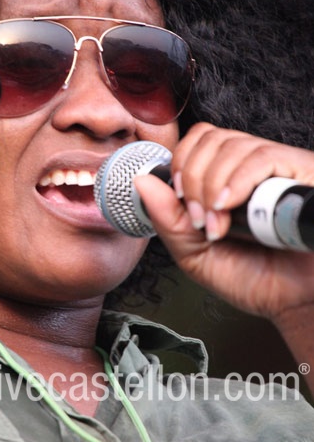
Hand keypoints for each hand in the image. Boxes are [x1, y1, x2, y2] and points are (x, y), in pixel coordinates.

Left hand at [134, 122, 313, 321]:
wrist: (293, 303)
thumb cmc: (252, 278)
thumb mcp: (194, 253)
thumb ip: (167, 218)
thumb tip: (142, 181)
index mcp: (228, 177)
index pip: (198, 140)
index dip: (181, 164)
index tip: (180, 200)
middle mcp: (252, 167)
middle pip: (210, 138)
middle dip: (193, 180)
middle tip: (200, 220)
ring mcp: (278, 167)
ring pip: (232, 146)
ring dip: (213, 187)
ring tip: (219, 225)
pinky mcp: (301, 172)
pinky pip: (262, 157)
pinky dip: (237, 181)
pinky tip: (230, 206)